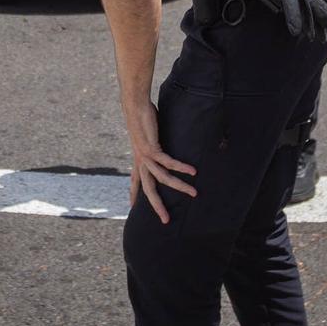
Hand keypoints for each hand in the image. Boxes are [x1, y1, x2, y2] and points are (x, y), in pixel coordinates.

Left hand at [125, 98, 196, 223]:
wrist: (135, 105)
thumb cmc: (143, 116)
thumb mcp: (148, 134)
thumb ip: (154, 142)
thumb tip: (160, 142)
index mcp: (138, 159)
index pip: (135, 181)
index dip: (134, 194)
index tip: (132, 207)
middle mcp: (140, 161)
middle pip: (148, 189)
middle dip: (157, 206)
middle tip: (166, 220)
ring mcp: (145, 156)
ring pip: (162, 178)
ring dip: (179, 186)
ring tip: (194, 193)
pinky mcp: (152, 148)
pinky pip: (169, 162)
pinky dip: (181, 167)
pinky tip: (193, 171)